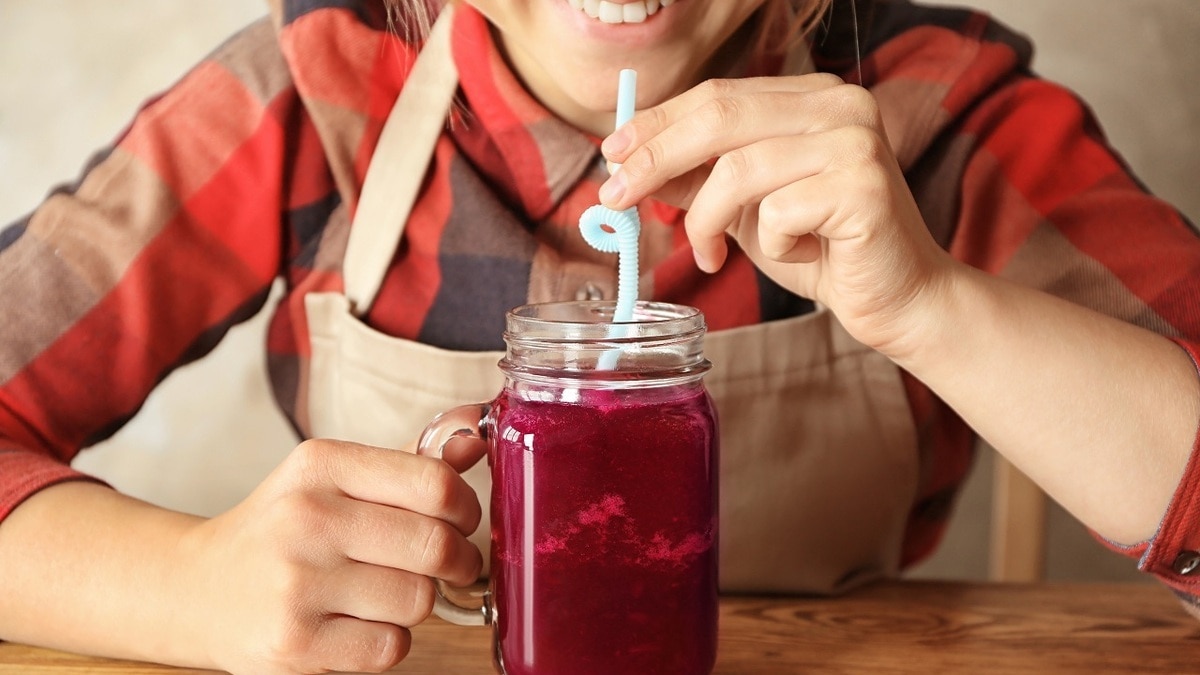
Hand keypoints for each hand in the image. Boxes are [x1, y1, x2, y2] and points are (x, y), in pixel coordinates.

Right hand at [178, 439, 483, 674]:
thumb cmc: (284, 530)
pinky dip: (389, 642)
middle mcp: (306, 517)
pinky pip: (390, 647)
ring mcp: (296, 583)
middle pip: (435, 546)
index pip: (435, 483)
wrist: (197, 590)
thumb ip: (410, 462)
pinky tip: (359, 625)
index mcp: (322, 464)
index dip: (466, 509)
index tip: (461, 521)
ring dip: (418, 603)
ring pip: (418, 600)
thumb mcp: (336, 479)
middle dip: (457, 561)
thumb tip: (476, 434)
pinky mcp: (293, 644)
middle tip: (448, 566)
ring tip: (386, 594)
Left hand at [599, 74, 956, 357]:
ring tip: (711, 253)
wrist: (898, 300)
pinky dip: (770, 243)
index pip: (717, 95)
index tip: (612, 153)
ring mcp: (856, 141)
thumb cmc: (823, 251)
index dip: (657, 123)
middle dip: (655, 158)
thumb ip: (699, 177)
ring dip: (707, 220)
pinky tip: (794, 255)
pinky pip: (777, 211)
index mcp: (812, 97)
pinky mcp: (864, 186)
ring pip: (738, 169)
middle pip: (719, 117)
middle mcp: (840, 105)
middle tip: (615, 197)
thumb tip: (627, 159)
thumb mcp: (746, 208)